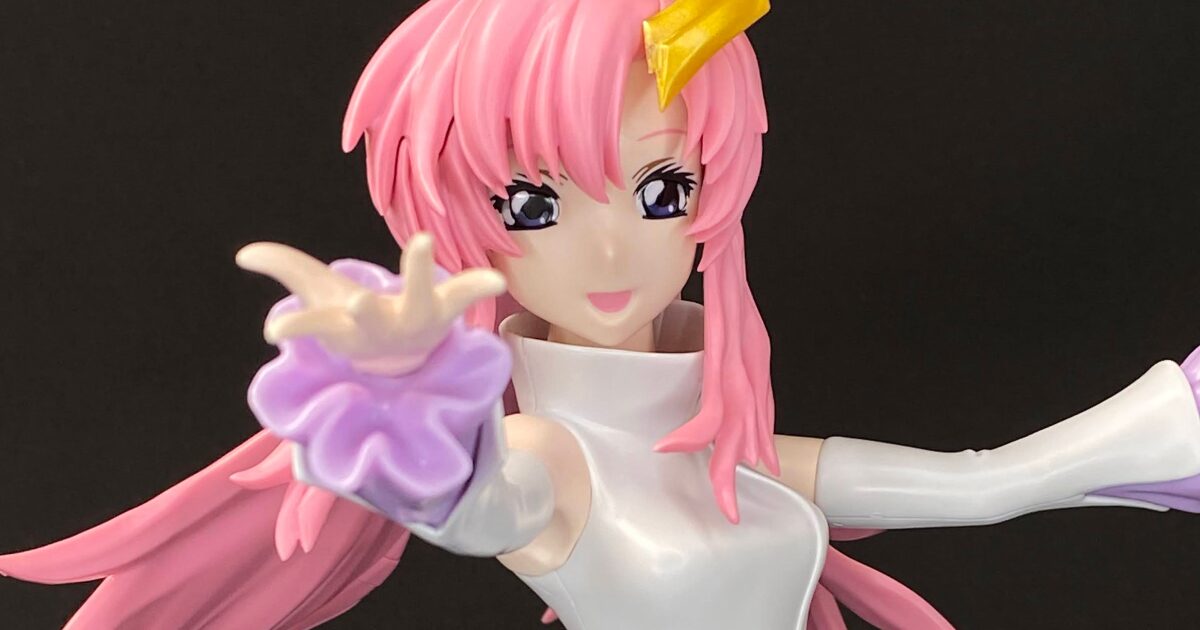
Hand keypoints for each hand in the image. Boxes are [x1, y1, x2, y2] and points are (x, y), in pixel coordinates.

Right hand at [236, 232, 505, 374]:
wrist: (400, 358)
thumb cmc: (354, 320)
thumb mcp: (319, 294)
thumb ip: (286, 268)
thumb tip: (245, 253)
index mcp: (346, 324)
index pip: (315, 325)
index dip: (296, 328)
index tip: (276, 332)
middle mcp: (381, 325)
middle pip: (370, 318)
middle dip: (363, 312)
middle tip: (356, 300)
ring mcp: (415, 318)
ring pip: (419, 298)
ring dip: (418, 274)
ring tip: (420, 239)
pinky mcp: (445, 308)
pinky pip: (463, 295)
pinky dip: (478, 285)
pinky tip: (496, 278)